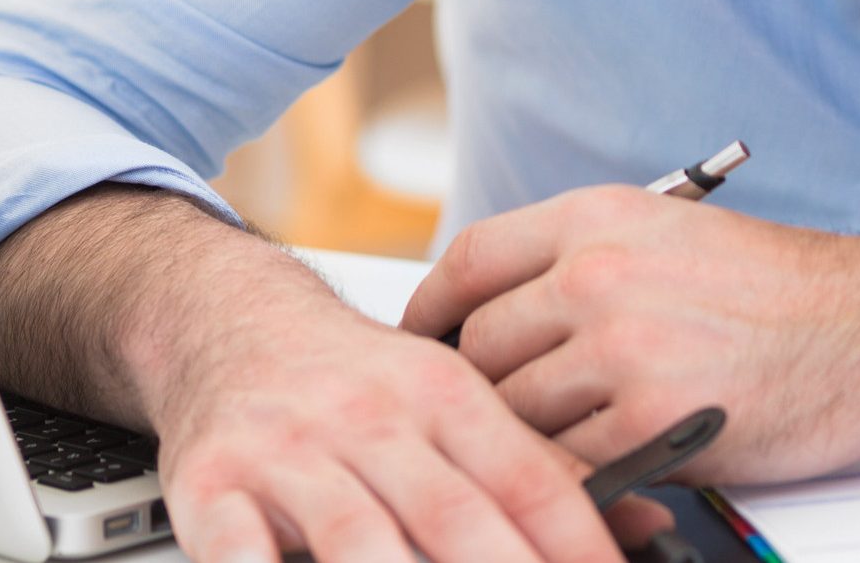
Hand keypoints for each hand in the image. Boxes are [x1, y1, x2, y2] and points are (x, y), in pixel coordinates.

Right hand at [139, 280, 673, 562]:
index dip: (576, 540)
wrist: (229, 319)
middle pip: (451, 516)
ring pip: (356, 535)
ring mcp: (290, 451)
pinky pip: (238, 545)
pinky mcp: (212, 483)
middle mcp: (372, 419)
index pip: (526, 478)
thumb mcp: (453, 402)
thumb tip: (647, 524)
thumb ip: (540, 468)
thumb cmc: (357, 383)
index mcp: (444, 395)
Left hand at [400, 186, 859, 484]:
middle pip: (481, 346)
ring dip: (530, 437)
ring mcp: (622, 350)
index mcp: (600, 217)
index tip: (423, 339)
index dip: (432, 307)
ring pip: (515, 412)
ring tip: (561, 442)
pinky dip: (573, 476)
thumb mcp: (673, 234)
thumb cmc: (787, 290)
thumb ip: (583, 261)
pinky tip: (600, 470)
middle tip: (502, 411)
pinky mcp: (651, 422)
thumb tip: (500, 310)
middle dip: (485, 388)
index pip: (470, 258)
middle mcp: (600, 275)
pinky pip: (567, 463)